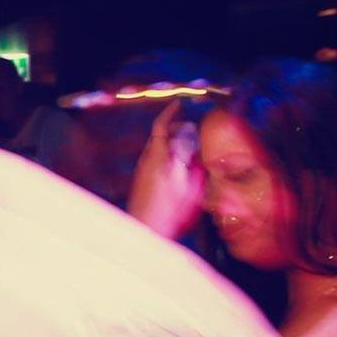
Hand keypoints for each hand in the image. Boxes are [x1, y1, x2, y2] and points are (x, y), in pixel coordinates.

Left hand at [128, 101, 204, 239]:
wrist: (145, 231)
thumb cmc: (168, 212)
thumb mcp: (188, 186)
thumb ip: (191, 164)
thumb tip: (194, 146)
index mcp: (158, 158)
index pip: (161, 127)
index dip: (169, 114)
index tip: (177, 105)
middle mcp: (146, 162)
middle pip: (159, 138)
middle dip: (174, 131)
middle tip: (188, 129)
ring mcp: (142, 173)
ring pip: (157, 151)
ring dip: (171, 146)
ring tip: (188, 152)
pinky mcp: (141, 184)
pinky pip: (155, 164)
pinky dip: (167, 160)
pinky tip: (179, 172)